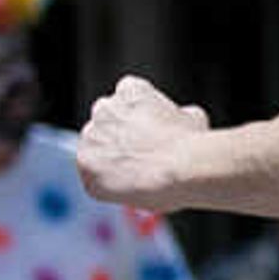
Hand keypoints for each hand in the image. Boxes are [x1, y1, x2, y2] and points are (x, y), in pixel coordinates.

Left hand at [78, 76, 212, 211]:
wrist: (179, 168)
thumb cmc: (190, 143)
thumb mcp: (194, 117)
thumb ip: (178, 115)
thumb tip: (183, 119)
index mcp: (129, 90)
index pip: (126, 99)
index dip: (139, 119)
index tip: (151, 135)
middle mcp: (104, 108)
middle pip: (106, 123)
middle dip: (119, 138)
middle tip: (141, 158)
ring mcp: (91, 136)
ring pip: (96, 150)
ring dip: (111, 162)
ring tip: (139, 177)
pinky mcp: (85, 165)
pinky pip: (93, 178)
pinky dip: (108, 186)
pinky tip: (130, 189)